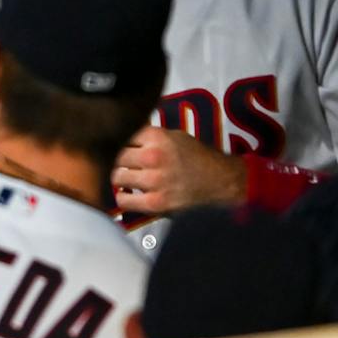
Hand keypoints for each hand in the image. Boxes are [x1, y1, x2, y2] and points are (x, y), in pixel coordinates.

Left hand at [112, 127, 249, 215]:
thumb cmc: (199, 160)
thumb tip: (122, 135)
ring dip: (119, 179)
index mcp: (157, 137)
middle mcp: (153, 156)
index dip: (118, 142)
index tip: (117, 147)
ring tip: (126, 179)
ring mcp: (154, 180)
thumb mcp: (175, 136)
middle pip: (115, 156)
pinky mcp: (156, 202)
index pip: (120, 135)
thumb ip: (148, 136)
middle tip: (122, 166)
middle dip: (117, 161)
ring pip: (116, 177)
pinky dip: (123, 198)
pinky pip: (123, 200)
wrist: (223, 184)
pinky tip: (129, 195)